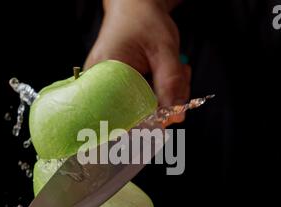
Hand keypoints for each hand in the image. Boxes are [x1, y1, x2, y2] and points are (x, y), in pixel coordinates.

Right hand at [84, 0, 189, 124]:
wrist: (135, 7)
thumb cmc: (143, 21)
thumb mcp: (163, 49)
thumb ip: (170, 83)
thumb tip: (176, 117)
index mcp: (103, 76)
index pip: (122, 116)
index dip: (148, 121)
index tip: (170, 115)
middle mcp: (101, 87)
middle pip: (135, 115)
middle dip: (164, 104)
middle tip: (179, 80)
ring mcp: (111, 90)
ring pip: (143, 110)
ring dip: (166, 96)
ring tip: (172, 70)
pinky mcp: (122, 89)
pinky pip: (144, 101)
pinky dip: (161, 92)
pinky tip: (165, 74)